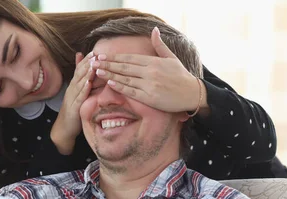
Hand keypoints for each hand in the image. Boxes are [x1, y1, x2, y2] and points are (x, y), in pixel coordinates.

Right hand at [51, 51, 95, 154]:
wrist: (64, 128)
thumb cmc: (73, 110)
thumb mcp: (78, 94)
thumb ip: (82, 81)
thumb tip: (85, 71)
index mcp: (74, 85)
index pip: (80, 70)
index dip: (87, 60)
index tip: (95, 51)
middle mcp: (72, 89)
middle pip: (80, 74)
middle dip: (87, 63)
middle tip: (95, 53)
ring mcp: (72, 98)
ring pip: (79, 83)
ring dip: (86, 73)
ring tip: (93, 64)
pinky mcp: (74, 107)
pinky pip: (79, 97)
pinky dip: (84, 89)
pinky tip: (88, 83)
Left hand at [92, 27, 207, 112]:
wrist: (192, 94)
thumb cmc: (181, 76)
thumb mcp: (171, 58)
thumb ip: (159, 45)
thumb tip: (154, 30)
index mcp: (154, 62)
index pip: (129, 58)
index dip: (114, 57)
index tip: (101, 56)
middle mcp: (150, 72)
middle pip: (124, 67)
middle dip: (108, 64)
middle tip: (93, 62)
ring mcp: (149, 85)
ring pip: (125, 79)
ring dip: (110, 74)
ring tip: (97, 72)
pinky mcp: (150, 98)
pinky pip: (131, 92)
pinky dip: (120, 87)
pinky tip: (110, 83)